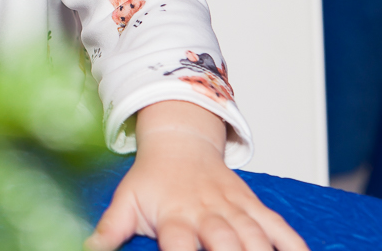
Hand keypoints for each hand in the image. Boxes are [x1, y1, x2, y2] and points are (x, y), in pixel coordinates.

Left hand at [86, 101, 307, 250]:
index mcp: (174, 215)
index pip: (179, 243)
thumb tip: (88, 249)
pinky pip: (278, 226)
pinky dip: (293, 244)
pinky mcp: (252, 205)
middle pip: (226, 242)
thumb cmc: (151, 179)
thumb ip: (110, 230)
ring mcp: (233, 208)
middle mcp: (206, 212)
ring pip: (255, 236)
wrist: (179, 141)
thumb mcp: (126, 201)